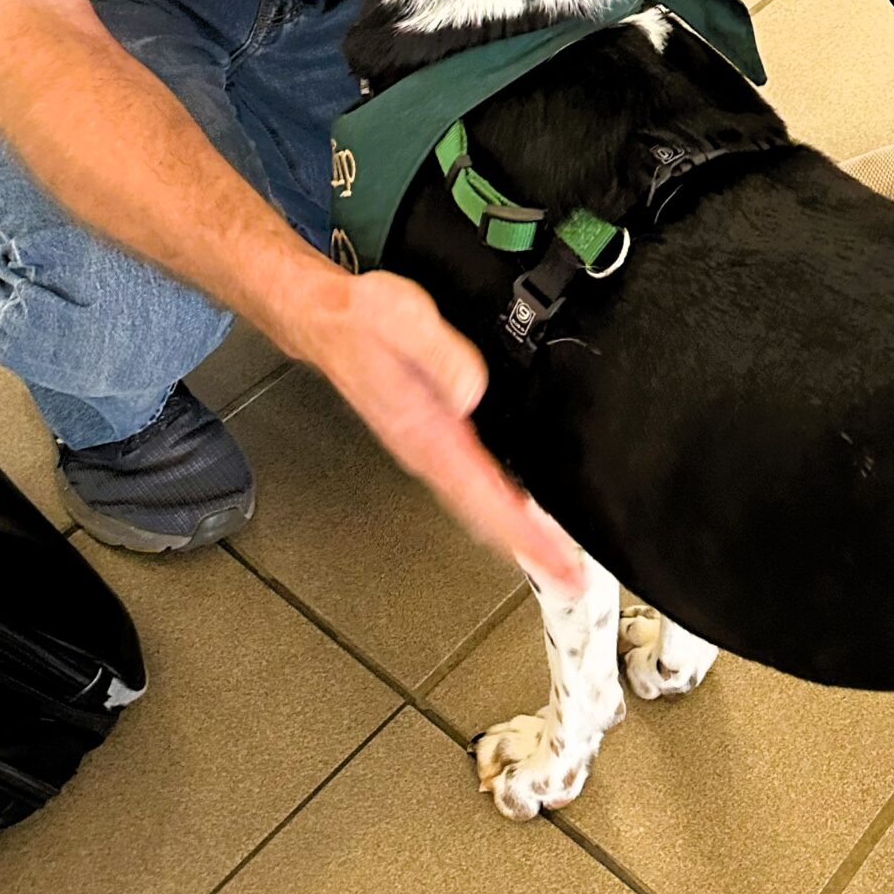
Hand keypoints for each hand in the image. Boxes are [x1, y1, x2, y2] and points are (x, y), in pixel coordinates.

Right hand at [296, 265, 582, 584]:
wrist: (325, 320)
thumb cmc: (359, 320)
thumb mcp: (405, 319)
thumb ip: (443, 356)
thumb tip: (472, 392)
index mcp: (425, 430)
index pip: (481, 496)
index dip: (520, 532)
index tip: (553, 558)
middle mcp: (426, 447)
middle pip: (483, 514)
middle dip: (527, 546)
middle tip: (568, 573)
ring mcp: (426, 446)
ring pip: (476, 505)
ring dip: (515, 531)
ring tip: (551, 552)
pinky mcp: (428, 434)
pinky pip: (469, 484)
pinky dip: (497, 506)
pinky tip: (514, 510)